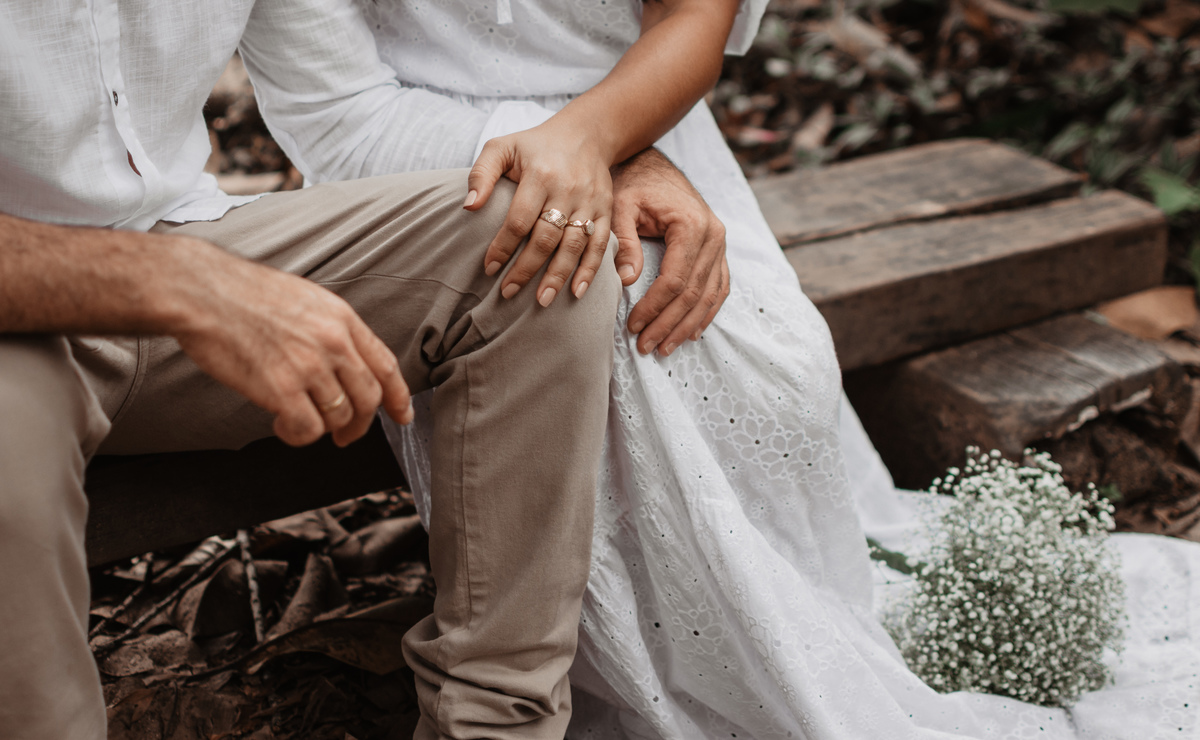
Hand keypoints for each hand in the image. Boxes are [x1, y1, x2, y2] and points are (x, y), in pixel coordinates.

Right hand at [170, 239, 413, 446]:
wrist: (200, 291)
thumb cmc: (242, 294)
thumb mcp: (304, 299)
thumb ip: (331, 329)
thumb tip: (346, 361)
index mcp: (341, 318)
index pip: (385, 365)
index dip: (399, 396)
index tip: (402, 415)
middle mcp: (332, 341)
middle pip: (368, 397)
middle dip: (361, 424)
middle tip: (345, 434)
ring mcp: (308, 365)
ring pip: (339, 416)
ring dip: (323, 428)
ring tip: (298, 420)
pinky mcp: (281, 387)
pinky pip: (308, 428)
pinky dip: (297, 435)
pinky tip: (281, 424)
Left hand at [463, 118, 612, 305]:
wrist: (586, 134)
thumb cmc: (536, 145)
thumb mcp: (502, 147)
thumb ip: (482, 173)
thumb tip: (469, 206)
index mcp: (541, 175)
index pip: (519, 219)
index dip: (503, 247)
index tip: (489, 269)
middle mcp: (568, 190)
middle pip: (546, 238)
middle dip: (526, 269)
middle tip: (508, 293)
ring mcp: (590, 203)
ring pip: (573, 245)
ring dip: (558, 276)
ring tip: (542, 300)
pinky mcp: (606, 211)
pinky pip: (600, 245)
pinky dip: (590, 270)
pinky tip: (577, 292)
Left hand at [610, 148, 728, 355]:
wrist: (653, 166)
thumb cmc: (634, 184)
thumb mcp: (621, 206)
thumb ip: (624, 242)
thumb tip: (628, 281)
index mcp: (692, 225)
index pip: (675, 279)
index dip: (654, 307)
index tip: (633, 326)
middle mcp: (714, 236)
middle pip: (693, 293)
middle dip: (668, 324)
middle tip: (646, 347)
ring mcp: (720, 245)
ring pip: (709, 296)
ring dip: (687, 326)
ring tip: (664, 348)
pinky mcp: (719, 251)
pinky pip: (719, 287)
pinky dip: (707, 312)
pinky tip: (692, 332)